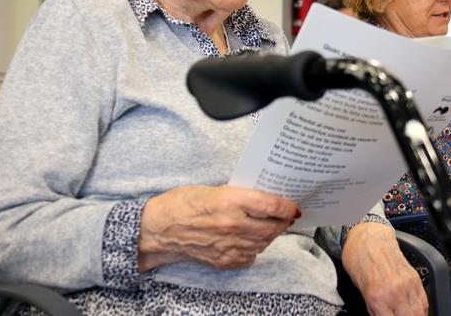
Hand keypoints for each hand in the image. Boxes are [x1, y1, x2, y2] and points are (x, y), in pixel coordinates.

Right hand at [137, 185, 298, 270]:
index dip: (287, 206)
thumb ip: (241, 195)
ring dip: (270, 234)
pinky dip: (254, 248)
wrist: (158, 230)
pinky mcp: (224, 261)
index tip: (292, 206)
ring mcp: (229, 246)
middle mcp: (233, 225)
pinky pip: (251, 256)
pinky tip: (248, 239)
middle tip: (285, 215)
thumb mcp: (214, 189)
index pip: (272, 206)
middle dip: (282, 221)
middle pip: (273, 226)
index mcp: (230, 201)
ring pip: (264, 242)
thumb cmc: (182, 203)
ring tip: (267, 225)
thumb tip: (266, 200)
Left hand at [341, 223, 426, 315]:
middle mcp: (395, 293)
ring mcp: (408, 285)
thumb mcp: (361, 291)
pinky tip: (414, 311)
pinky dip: (421, 309)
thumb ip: (375, 309)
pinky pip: (424, 301)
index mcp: (378, 298)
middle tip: (397, 315)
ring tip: (407, 315)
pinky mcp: (415, 278)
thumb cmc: (360, 261)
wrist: (368, 238)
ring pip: (420, 313)